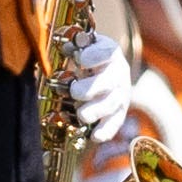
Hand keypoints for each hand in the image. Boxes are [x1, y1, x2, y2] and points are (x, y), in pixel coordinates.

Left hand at [66, 31, 133, 145]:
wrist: (103, 68)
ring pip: (112, 104)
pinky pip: (115, 122)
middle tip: (75, 91)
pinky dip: (106, 130)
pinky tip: (95, 136)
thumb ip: (70, 45)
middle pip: (109, 82)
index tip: (80, 59)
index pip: (106, 52)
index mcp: (108, 53)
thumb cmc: (85, 56)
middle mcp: (117, 73)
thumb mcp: (80, 45)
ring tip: (82, 115)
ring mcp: (119, 93)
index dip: (94, 56)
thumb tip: (62, 47)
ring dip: (96, 110)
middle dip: (91, 88)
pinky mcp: (118, 111)